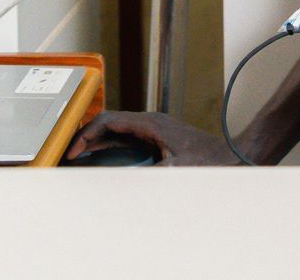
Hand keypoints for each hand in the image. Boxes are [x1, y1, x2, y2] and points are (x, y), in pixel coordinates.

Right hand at [63, 111, 239, 166]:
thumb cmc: (208, 158)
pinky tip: (101, 156)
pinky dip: (109, 144)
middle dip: (87, 136)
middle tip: (70, 153)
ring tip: (79, 155)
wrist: (229, 154)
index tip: (74, 149)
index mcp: (150, 123)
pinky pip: (125, 136)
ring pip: (116, 129)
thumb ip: (153, 172)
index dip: (88, 134)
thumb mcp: (177, 167)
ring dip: (97, 140)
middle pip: (109, 123)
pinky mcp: (156, 136)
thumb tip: (126, 179)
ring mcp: (152, 128)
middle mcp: (149, 122)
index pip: (109, 121)